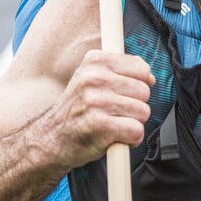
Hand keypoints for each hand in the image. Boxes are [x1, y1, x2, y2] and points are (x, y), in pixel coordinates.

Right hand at [40, 49, 154, 169]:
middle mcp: (94, 78)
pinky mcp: (100, 126)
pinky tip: (114, 137)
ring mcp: (96, 102)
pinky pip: (136, 131)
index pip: (142, 69)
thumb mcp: (92, 78)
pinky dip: (130, 139)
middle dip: (135, 106)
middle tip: (113, 113)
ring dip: (133, 123)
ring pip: (143, 112)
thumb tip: (150, 77)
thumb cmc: (77, 110)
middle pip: (144, 92)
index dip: (139, 85)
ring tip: (112, 124)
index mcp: (94, 61)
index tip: (122, 94)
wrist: (50, 139)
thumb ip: (121, 71)